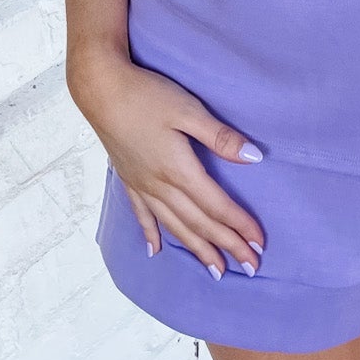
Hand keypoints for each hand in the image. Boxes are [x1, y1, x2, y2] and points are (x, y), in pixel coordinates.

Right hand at [68, 48, 265, 278]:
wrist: (100, 89)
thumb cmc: (147, 96)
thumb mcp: (189, 110)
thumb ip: (220, 137)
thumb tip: (255, 158)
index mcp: (179, 170)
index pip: (216, 206)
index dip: (239, 225)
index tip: (259, 244)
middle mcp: (160, 185)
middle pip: (199, 223)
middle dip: (226, 246)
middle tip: (250, 267)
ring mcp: (142, 185)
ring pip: (174, 226)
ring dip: (197, 248)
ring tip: (216, 270)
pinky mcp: (128, 179)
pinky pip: (142, 215)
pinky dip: (151, 234)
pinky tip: (156, 251)